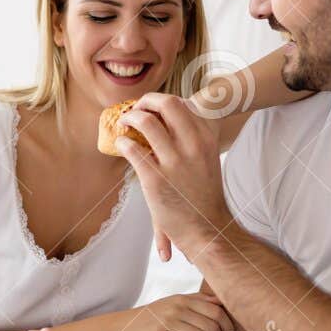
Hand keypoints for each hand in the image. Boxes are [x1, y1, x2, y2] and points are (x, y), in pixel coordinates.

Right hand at [114, 293, 232, 330]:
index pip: (218, 311)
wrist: (121, 328)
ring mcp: (167, 320)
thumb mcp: (172, 304)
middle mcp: (177, 307)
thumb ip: (196, 302)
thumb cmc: (151, 319)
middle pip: (212, 325)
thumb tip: (222, 303)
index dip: (228, 327)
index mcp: (184, 299)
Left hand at [118, 94, 232, 259]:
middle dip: (145, 101)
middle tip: (135, 109)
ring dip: (129, 118)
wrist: (209, 229)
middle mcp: (193, 144)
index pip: (181, 103)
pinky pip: (132, 149)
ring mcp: (175, 161)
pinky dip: (122, 142)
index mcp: (207, 137)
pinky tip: (121, 145)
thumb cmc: (205, 194)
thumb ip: (196, 135)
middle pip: (166, 103)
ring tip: (123, 124)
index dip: (161, 101)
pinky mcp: (156, 179)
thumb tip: (181, 114)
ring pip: (146, 121)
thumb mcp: (209, 157)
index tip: (151, 107)